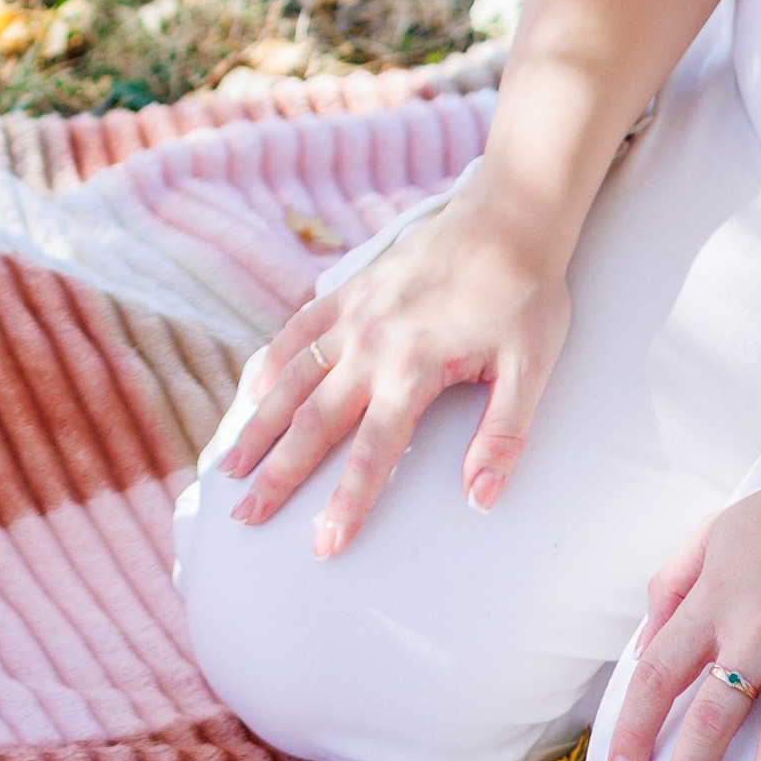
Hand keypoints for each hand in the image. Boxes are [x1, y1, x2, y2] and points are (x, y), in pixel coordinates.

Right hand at [219, 170, 574, 553]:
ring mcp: (352, 314)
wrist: (509, 215)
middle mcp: (369, 343)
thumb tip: (479, 500)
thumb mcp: (531, 368)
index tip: (321, 545)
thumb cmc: (526, 295)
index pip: (371, 452)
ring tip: (229, 465)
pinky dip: (270, 362)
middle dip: (277, 475)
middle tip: (245, 518)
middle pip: (312, 423)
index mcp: (413, 368)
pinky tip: (251, 390)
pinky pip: (296, 331)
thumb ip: (502, 436)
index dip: (345, 502)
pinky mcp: (349, 289)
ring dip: (257, 425)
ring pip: (290, 379)